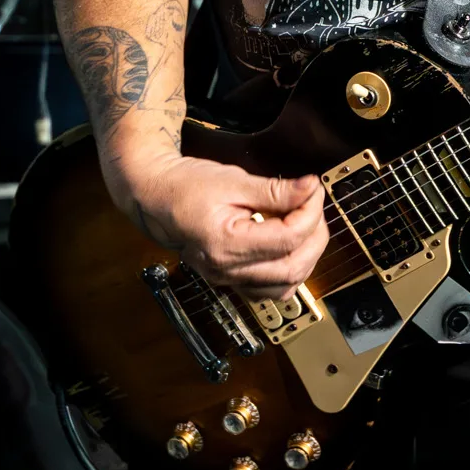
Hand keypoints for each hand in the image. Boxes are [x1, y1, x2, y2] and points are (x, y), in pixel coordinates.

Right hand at [112, 150, 328, 299]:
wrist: (155, 197)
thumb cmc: (185, 186)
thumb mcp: (232, 180)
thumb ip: (275, 190)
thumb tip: (310, 189)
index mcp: (225, 245)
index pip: (288, 239)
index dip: (310, 212)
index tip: (312, 190)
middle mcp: (225, 270)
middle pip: (292, 269)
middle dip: (315, 236)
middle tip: (313, 206)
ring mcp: (227, 279)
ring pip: (285, 287)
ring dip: (306, 257)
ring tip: (305, 225)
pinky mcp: (229, 279)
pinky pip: (268, 290)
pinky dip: (288, 271)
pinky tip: (289, 246)